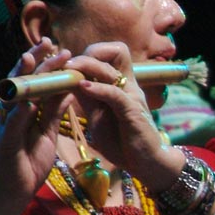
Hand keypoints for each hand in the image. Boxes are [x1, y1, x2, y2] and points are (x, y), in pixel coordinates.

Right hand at [0, 38, 73, 214]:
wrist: (16, 191)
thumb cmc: (30, 161)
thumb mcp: (48, 132)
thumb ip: (55, 111)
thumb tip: (68, 89)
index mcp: (23, 111)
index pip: (33, 82)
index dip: (42, 63)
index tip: (57, 46)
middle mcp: (12, 114)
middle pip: (21, 83)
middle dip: (33, 62)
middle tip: (48, 43)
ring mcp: (7, 127)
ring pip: (14, 97)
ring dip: (23, 79)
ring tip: (32, 60)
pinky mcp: (6, 144)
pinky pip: (12, 126)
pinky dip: (19, 114)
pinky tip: (27, 102)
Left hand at [62, 42, 181, 189]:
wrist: (146, 163)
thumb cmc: (123, 142)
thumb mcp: (98, 117)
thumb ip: (87, 99)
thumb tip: (69, 82)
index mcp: (122, 85)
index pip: (111, 54)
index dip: (90, 54)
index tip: (68, 64)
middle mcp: (130, 86)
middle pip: (117, 51)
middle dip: (90, 53)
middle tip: (68, 64)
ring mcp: (133, 97)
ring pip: (113, 69)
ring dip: (88, 66)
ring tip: (70, 71)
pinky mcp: (133, 112)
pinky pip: (115, 94)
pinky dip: (98, 88)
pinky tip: (82, 87)